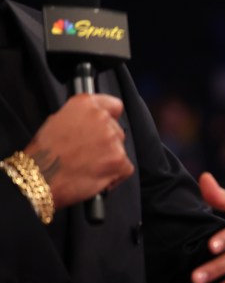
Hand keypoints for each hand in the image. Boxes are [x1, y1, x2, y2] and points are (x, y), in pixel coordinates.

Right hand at [24, 93, 131, 208]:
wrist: (41, 177)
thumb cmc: (45, 153)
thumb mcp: (57, 120)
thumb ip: (81, 116)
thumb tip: (93, 121)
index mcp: (85, 104)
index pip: (113, 105)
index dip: (111, 117)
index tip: (109, 124)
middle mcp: (101, 118)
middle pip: (117, 130)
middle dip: (107, 142)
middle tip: (88, 153)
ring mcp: (112, 139)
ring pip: (121, 149)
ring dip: (110, 158)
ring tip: (88, 165)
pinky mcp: (119, 160)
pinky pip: (125, 168)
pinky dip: (115, 175)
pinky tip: (97, 176)